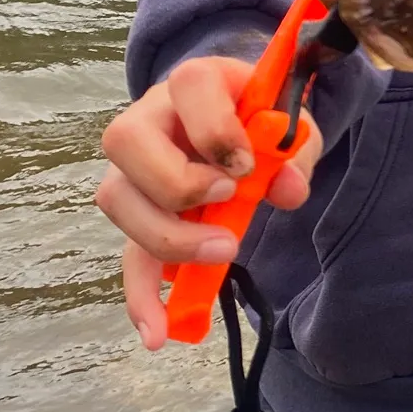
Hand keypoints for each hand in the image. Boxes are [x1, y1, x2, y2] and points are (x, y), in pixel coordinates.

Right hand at [95, 56, 321, 349]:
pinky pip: (125, 253)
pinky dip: (141, 295)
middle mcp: (151, 116)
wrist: (240, 120)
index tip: (248, 163)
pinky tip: (158, 331)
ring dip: (166, 235)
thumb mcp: (291, 123)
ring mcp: (133, 164)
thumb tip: (289, 190)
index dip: (215, 128)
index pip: (189, 85)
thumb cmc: (263, 117)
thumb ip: (296, 150)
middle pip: (127, 141)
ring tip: (222, 251)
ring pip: (116, 196)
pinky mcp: (138, 211)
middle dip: (177, 182)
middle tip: (228, 200)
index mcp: (197, 80)